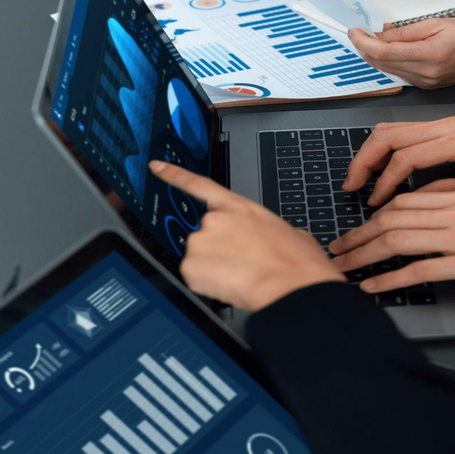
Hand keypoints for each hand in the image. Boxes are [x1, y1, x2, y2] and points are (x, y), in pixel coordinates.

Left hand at [150, 161, 344, 310]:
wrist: (292, 286)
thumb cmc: (298, 263)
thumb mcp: (291, 233)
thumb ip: (268, 230)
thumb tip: (272, 239)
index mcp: (239, 207)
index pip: (199, 185)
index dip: (175, 175)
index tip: (156, 167)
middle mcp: (215, 219)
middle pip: (203, 235)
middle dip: (217, 250)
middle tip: (242, 264)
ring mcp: (201, 241)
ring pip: (199, 258)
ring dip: (214, 269)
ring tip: (242, 276)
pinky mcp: (191, 267)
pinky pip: (195, 278)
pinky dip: (208, 284)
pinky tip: (230, 285)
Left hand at [328, 191, 454, 306]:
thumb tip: (429, 223)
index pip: (407, 200)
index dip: (374, 215)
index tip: (356, 230)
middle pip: (395, 217)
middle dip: (359, 235)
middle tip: (337, 250)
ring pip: (400, 240)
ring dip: (365, 255)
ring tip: (343, 269)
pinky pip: (420, 269)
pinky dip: (390, 278)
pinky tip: (372, 286)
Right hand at [345, 116, 454, 205]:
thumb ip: (451, 193)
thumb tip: (414, 203)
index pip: (406, 157)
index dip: (384, 183)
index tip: (374, 205)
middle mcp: (449, 124)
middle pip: (390, 134)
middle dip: (363, 160)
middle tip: (350, 187)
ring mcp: (447, 121)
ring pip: (394, 128)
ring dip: (371, 152)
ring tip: (360, 179)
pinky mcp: (448, 124)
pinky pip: (407, 131)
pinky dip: (387, 148)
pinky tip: (383, 169)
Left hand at [348, 19, 454, 87]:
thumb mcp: (437, 23)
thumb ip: (406, 32)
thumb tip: (380, 34)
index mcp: (430, 55)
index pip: (384, 52)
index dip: (363, 42)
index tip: (353, 31)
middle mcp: (426, 75)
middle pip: (381, 64)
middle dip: (364, 48)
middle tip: (356, 32)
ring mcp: (426, 84)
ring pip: (388, 70)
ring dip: (374, 55)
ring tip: (369, 37)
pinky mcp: (427, 87)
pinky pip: (400, 74)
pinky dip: (389, 61)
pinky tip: (387, 49)